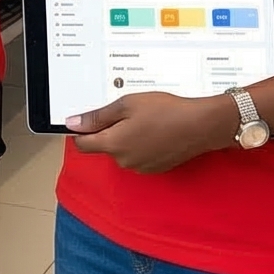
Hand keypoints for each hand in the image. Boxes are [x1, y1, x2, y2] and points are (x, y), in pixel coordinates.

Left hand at [66, 91, 242, 173]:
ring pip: (122, 151)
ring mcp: (140, 167)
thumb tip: (73, 123)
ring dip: (127, 137)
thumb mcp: (126, 105)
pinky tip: (155, 130)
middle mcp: (124, 161)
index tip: (87, 119)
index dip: (82, 130)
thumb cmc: (166, 112)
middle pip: (104, 146)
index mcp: (114, 145)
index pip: (82, 144)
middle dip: (109, 130)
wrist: (200, 125)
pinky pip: (138, 156)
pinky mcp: (154, 168)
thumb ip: (97, 117)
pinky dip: (141, 144)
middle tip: (126, 112)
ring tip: (145, 120)